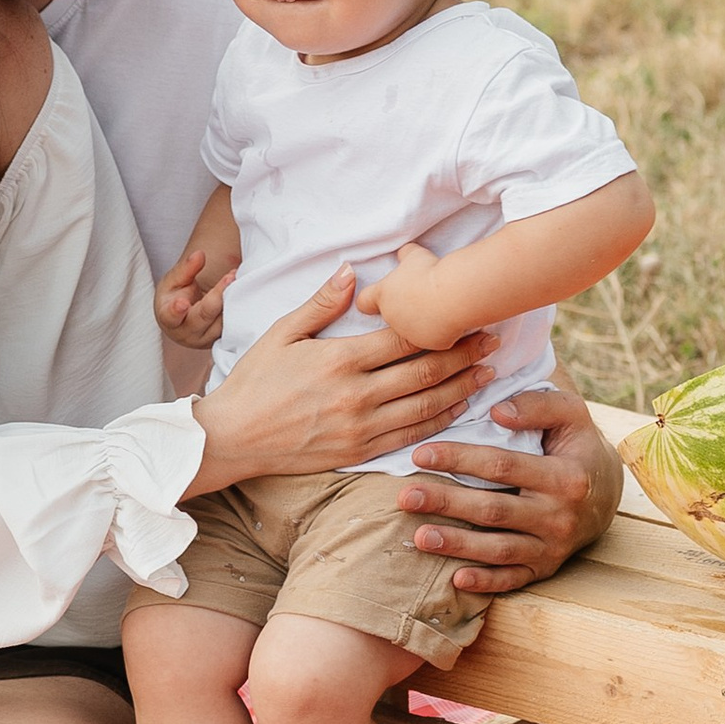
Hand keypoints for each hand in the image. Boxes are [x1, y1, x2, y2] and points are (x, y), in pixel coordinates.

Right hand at [155, 243, 233, 350]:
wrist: (185, 314)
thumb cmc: (175, 296)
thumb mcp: (174, 280)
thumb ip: (186, 269)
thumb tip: (198, 255)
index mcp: (168, 319)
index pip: (171, 315)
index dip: (177, 310)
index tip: (182, 303)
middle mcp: (186, 334)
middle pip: (203, 316)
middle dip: (217, 296)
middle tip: (231, 276)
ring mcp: (205, 340)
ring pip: (221, 323)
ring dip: (231, 301)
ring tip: (238, 278)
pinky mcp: (220, 340)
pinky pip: (231, 326)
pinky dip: (237, 310)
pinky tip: (244, 292)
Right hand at [185, 269, 498, 492]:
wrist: (232, 438)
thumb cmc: (253, 382)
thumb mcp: (281, 334)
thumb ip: (321, 303)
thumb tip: (353, 272)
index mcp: (338, 359)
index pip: (402, 338)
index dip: (441, 326)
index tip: (469, 315)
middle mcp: (356, 394)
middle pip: (424, 371)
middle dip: (463, 355)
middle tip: (492, 341)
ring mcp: (360, 427)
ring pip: (425, 405)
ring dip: (461, 388)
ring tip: (487, 373)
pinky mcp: (359, 451)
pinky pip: (410, 435)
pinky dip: (440, 420)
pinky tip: (459, 408)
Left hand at [353, 244, 450, 351]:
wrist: (453, 293)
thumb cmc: (430, 271)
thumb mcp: (415, 255)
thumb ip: (405, 255)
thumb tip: (404, 253)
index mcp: (383, 295)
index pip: (364, 302)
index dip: (369, 300)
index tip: (377, 298)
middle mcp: (392, 318)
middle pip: (391, 316)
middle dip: (403, 309)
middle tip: (420, 297)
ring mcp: (410, 334)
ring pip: (413, 330)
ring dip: (422, 321)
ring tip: (438, 307)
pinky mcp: (431, 344)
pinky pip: (435, 337)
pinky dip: (442, 330)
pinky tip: (451, 318)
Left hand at [394, 384, 626, 598]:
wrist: (606, 495)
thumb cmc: (576, 447)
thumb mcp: (571, 415)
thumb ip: (537, 405)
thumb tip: (497, 411)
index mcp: (565, 477)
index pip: (502, 466)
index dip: (459, 460)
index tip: (420, 455)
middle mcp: (559, 516)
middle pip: (493, 510)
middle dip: (446, 504)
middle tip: (404, 497)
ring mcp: (553, 547)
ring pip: (499, 549)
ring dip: (457, 545)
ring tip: (419, 537)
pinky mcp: (546, 568)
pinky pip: (513, 579)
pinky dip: (486, 582)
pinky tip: (456, 579)